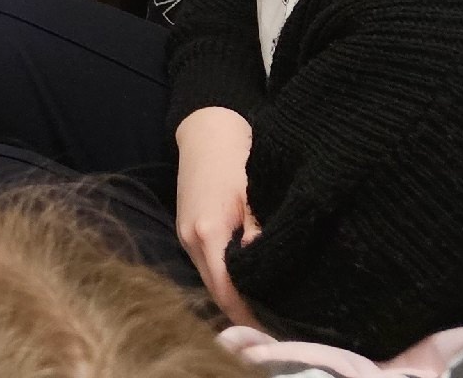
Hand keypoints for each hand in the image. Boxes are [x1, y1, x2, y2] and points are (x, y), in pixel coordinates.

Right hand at [174, 107, 261, 326]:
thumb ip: (260, 235)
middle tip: (277, 329)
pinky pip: (207, 267)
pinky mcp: (187, 231)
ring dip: (234, 298)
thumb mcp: (256, 196)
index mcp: (208, 232)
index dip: (250, 316)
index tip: (277, 332)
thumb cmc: (238, 158)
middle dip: (244, 314)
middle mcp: (190, 239)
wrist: (208, 131)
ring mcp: (185, 236)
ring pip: (210, 281)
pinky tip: (249, 285)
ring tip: (268, 312)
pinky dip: (226, 281)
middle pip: (216, 293)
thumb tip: (272, 276)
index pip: (227, 292)